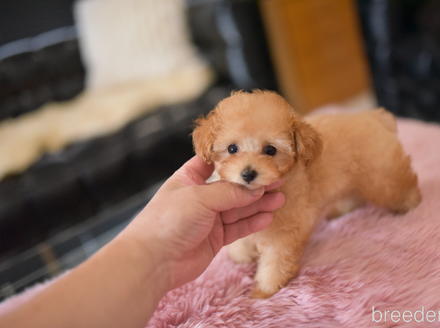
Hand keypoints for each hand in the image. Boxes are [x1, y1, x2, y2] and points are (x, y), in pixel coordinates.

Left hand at [122, 156, 284, 288]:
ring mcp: (208, 218)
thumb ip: (230, 192)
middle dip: (253, 184)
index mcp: (189, 179)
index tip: (255, 154)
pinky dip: (252, 222)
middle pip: (232, 187)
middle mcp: (200, 197)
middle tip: (277, 179)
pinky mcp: (215, 238)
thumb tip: (256, 188)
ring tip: (279, 198)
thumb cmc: (168, 220)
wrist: (154, 261)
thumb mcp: (200, 197)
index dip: (233, 159)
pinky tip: (267, 217)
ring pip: (238, 208)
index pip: (214, 163)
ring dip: (258, 203)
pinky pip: (238, 227)